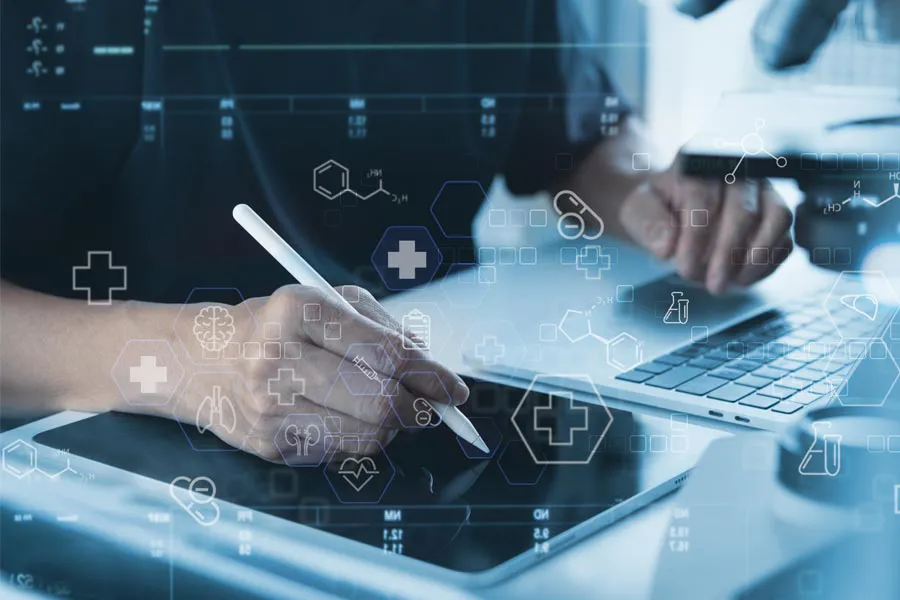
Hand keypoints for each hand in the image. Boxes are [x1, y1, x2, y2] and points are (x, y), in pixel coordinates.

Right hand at [177, 285, 468, 462]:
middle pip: (381, 403)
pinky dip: (358, 437)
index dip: (432, 376)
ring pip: (368, 437)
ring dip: (392, 427)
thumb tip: (433, 370)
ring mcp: (271, 407)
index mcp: (299, 310)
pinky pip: (341, 452)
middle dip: (420, 409)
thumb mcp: (327, 301)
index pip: (386, 352)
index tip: (456, 389)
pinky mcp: (270, 445)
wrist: (200, 360)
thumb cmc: (277, 325)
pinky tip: (343, 416)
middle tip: (430, 406)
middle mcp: (280, 359)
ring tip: (384, 406)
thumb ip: (384, 328)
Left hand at [619, 161, 792, 293]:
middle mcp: (737, 168)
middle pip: (743, 210)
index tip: (684, 268)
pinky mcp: (777, 214)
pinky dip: (768, 262)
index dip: (695, 236)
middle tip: (712, 284)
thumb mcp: (638, 211)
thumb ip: (647, 223)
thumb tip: (667, 244)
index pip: (703, 195)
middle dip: (726, 254)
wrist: (673, 211)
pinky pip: (786, 237)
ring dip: (755, 258)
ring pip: (777, 218)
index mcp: (698, 160)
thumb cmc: (657, 209)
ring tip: (731, 282)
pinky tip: (743, 278)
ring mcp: (762, 190)